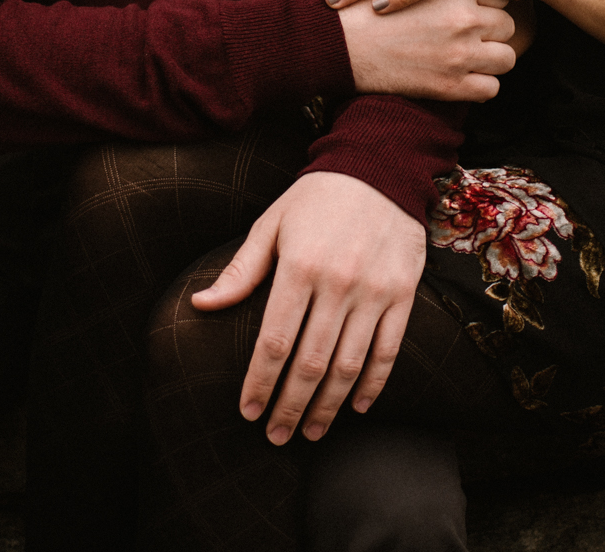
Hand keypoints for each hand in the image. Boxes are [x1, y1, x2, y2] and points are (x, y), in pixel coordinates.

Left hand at [191, 171, 425, 444]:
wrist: (381, 168)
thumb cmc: (316, 198)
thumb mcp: (272, 225)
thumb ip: (241, 271)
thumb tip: (201, 305)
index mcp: (299, 268)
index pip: (274, 341)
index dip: (259, 383)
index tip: (248, 412)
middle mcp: (338, 284)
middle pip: (310, 363)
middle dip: (290, 406)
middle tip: (276, 436)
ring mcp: (374, 292)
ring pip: (348, 365)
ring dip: (328, 406)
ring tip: (310, 431)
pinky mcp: (402, 295)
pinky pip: (387, 350)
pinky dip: (372, 384)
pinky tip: (356, 406)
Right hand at [337, 0, 515, 101]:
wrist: (338, 43)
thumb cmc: (363, 8)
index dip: (485, 4)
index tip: (472, 11)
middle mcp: (464, 19)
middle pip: (506, 24)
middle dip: (490, 33)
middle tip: (469, 37)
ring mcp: (461, 54)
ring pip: (506, 58)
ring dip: (490, 61)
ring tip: (468, 60)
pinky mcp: (452, 86)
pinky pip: (491, 89)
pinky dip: (479, 87)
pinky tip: (461, 81)